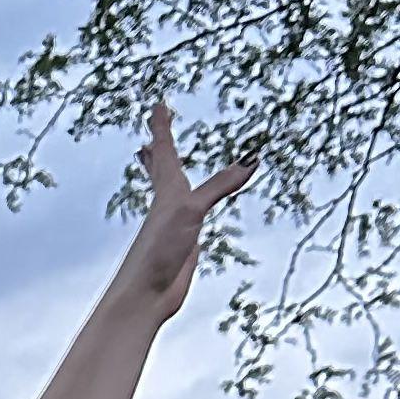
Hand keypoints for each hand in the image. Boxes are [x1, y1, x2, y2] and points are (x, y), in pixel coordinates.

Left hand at [124, 98, 259, 313]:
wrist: (147, 294)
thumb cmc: (159, 250)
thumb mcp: (192, 210)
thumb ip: (221, 185)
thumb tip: (253, 158)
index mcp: (166, 191)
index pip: (163, 150)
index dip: (161, 126)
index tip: (157, 104)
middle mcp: (167, 204)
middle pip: (160, 167)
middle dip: (158, 145)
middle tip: (153, 128)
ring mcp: (173, 223)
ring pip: (170, 189)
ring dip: (164, 171)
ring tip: (157, 159)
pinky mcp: (182, 242)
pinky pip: (189, 214)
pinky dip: (189, 202)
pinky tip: (187, 208)